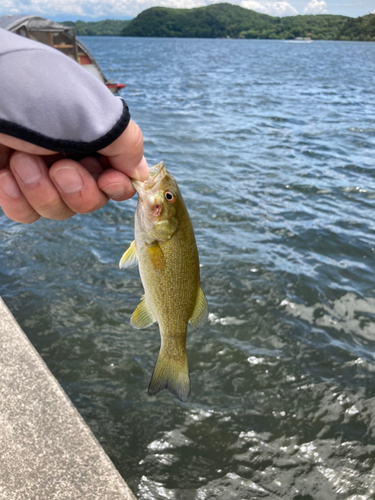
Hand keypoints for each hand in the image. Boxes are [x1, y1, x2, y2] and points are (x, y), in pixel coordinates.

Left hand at [0, 120, 148, 223]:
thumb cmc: (33, 94)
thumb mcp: (92, 113)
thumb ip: (127, 144)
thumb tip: (141, 172)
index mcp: (93, 139)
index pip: (118, 179)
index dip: (116, 187)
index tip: (107, 179)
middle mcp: (70, 157)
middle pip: (90, 201)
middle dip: (76, 189)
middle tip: (59, 166)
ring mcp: (40, 173)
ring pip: (58, 211)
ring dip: (41, 191)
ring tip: (22, 160)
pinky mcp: (11, 185)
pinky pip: (25, 214)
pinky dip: (17, 199)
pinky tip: (6, 175)